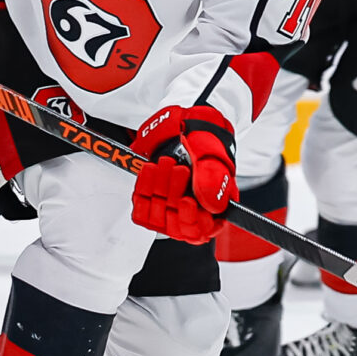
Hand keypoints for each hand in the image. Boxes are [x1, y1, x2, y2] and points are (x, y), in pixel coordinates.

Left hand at [129, 105, 236, 242]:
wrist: (186, 126)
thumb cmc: (206, 142)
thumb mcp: (215, 157)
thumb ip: (214, 181)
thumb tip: (212, 206)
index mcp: (214, 210)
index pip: (201, 230)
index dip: (191, 219)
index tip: (187, 201)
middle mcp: (191, 214)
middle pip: (177, 225)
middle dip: (174, 195)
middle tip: (178, 169)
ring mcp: (169, 209)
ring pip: (158, 217)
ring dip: (159, 188)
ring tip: (165, 163)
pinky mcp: (150, 201)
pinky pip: (141, 207)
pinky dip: (143, 188)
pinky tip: (149, 170)